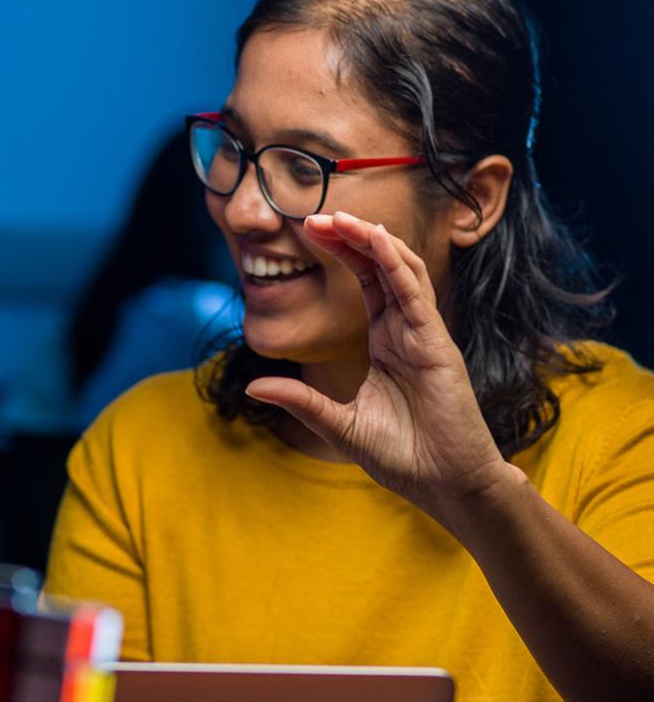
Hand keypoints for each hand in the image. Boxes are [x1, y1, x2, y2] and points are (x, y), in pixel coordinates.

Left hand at [244, 211, 515, 518]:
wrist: (446, 487)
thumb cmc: (403, 456)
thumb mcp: (338, 424)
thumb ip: (301, 401)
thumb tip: (255, 386)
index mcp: (386, 343)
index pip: (366, 283)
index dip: (342, 253)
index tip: (309, 231)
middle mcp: (407, 332)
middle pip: (382, 268)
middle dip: (351, 237)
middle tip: (315, 214)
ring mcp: (424, 336)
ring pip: (402, 272)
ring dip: (372, 242)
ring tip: (341, 217)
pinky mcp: (437, 348)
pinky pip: (415, 298)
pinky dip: (397, 266)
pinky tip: (377, 243)